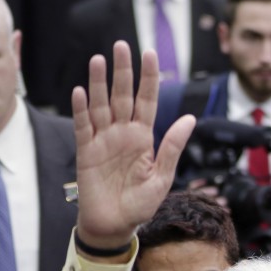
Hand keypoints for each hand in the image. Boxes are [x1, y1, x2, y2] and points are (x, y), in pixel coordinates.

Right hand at [71, 41, 194, 249]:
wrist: (115, 225)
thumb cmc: (140, 204)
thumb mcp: (162, 177)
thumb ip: (172, 147)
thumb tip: (189, 118)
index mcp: (144, 138)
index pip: (147, 101)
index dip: (149, 78)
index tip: (150, 54)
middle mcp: (123, 134)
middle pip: (123, 96)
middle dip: (123, 71)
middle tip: (122, 45)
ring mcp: (103, 140)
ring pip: (101, 105)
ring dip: (98, 83)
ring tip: (98, 60)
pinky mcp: (86, 151)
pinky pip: (83, 126)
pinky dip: (82, 110)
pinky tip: (81, 91)